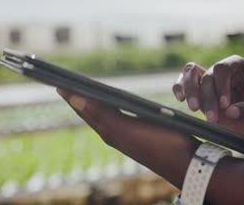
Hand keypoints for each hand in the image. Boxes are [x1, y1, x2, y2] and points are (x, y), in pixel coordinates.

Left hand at [56, 88, 199, 187]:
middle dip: (77, 99)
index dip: (71, 95)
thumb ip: (101, 114)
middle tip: (64, 85)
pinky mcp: (139, 135)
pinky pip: (117, 118)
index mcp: (109, 131)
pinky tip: (113, 107)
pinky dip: (108, 109)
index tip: (57, 80)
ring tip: (82, 94)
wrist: (186, 162)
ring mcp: (127, 136)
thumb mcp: (127, 128)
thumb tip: (74, 100)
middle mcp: (115, 134)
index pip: (84, 110)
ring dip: (92, 104)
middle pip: (91, 113)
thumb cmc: (159, 143)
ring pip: (103, 116)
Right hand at [172, 55, 243, 138]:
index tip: (225, 105)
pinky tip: (181, 99)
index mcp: (238, 67)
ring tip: (194, 109)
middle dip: (209, 98)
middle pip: (208, 75)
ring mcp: (206, 78)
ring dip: (191, 90)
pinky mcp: (195, 89)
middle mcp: (220, 70)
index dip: (222, 85)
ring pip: (190, 72)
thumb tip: (230, 111)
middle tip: (213, 119)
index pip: (224, 68)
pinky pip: (181, 81)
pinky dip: (179, 88)